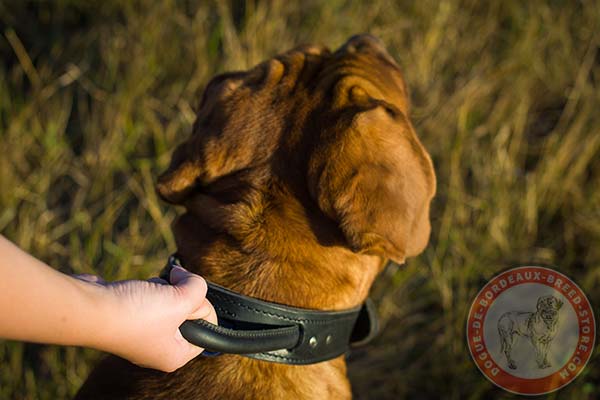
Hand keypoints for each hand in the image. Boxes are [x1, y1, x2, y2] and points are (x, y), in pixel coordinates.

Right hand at [75, 266, 216, 371]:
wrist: (90, 308)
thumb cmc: (135, 313)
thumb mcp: (180, 300)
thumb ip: (198, 289)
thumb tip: (191, 280)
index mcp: (174, 355)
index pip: (207, 333)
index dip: (204, 310)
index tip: (191, 300)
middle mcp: (159, 347)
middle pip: (190, 313)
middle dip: (183, 295)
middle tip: (170, 292)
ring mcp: (143, 331)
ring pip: (171, 300)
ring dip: (166, 288)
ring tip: (151, 290)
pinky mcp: (131, 313)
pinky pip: (153, 295)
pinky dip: (151, 286)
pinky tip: (140, 287)